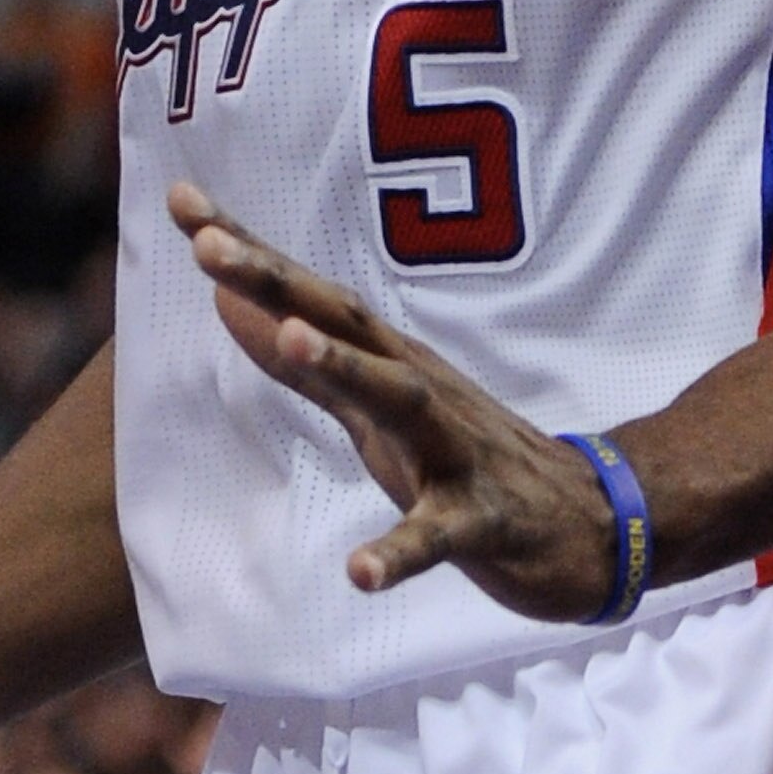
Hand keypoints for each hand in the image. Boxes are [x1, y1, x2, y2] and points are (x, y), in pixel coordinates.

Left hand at [170, 183, 620, 621]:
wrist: (592, 521)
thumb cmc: (465, 456)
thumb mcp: (373, 405)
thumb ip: (300, 360)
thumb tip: (225, 303)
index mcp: (389, 362)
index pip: (310, 294)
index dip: (247, 250)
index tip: (180, 201)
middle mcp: (421, 388)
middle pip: (346, 324)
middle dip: (277, 283)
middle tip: (207, 247)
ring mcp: (456, 452)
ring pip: (401, 400)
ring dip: (346, 370)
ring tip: (292, 343)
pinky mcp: (484, 522)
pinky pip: (441, 536)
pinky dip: (401, 551)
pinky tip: (360, 572)